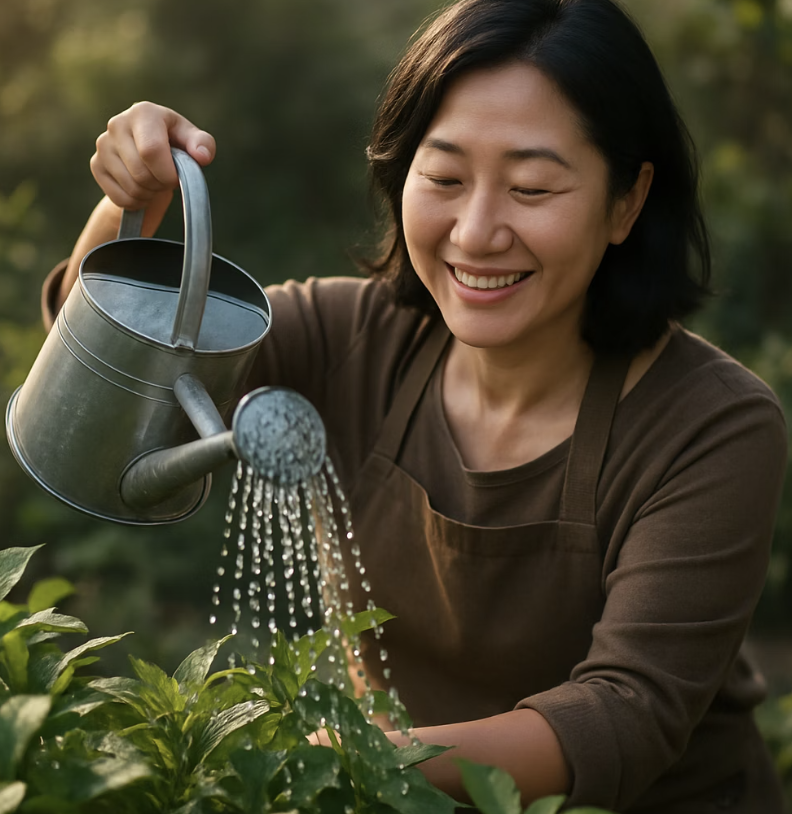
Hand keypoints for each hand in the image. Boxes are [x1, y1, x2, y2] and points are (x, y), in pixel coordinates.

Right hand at [90, 101, 215, 222]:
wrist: (148, 156)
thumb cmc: (175, 146)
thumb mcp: (192, 142)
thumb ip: (203, 145)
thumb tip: (202, 156)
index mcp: (143, 113)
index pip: (151, 151)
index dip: (168, 173)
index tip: (176, 177)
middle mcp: (117, 124)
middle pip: (142, 174)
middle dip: (160, 185)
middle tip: (167, 180)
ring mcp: (103, 144)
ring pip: (132, 188)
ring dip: (150, 194)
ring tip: (155, 182)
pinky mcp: (96, 165)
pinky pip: (121, 198)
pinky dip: (137, 202)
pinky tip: (142, 189)